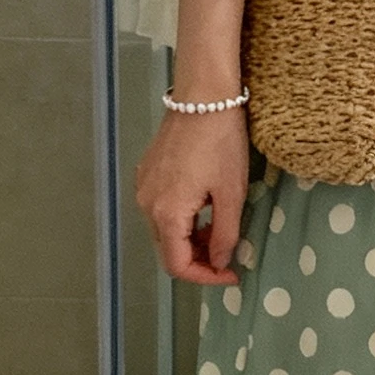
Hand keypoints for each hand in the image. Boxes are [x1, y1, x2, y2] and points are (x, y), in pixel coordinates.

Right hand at [136, 108, 251, 286]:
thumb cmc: (221, 142)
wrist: (203, 97)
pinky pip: (160, 210)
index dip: (205, 277)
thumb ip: (225, 234)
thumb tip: (219, 261)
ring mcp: (143, 187)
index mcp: (167, 213)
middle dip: (198, 260)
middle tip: (227, 255)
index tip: (230, 274)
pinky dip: (181, 220)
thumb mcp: (231, 193)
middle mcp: (147, 204)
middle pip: (168, 251)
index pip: (178, 266)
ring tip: (218, 230)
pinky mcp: (146, 174)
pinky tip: (203, 208)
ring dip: (189, 240)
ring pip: (163, 231)